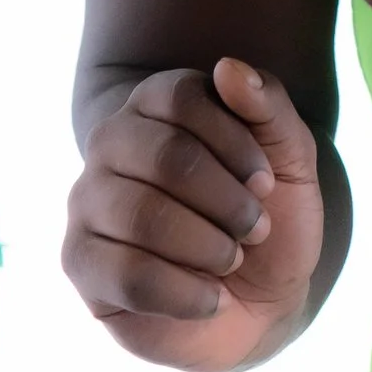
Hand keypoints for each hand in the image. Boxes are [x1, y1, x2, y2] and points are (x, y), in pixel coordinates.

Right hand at [63, 59, 324, 371]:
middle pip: (164, 156)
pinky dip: (187, 293)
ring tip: (231, 261)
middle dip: (228, 202)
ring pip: (142, 216)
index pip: (180, 97)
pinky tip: (211, 298)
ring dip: (210, 248)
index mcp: (155, 103)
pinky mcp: (79, 261)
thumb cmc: (268, 219)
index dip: (235, 143)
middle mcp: (110, 142)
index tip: (266, 181)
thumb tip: (228, 67)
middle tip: (256, 228)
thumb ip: (268, 105)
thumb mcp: (292, 159)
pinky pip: (127, 274)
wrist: (259, 304)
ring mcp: (86, 200)